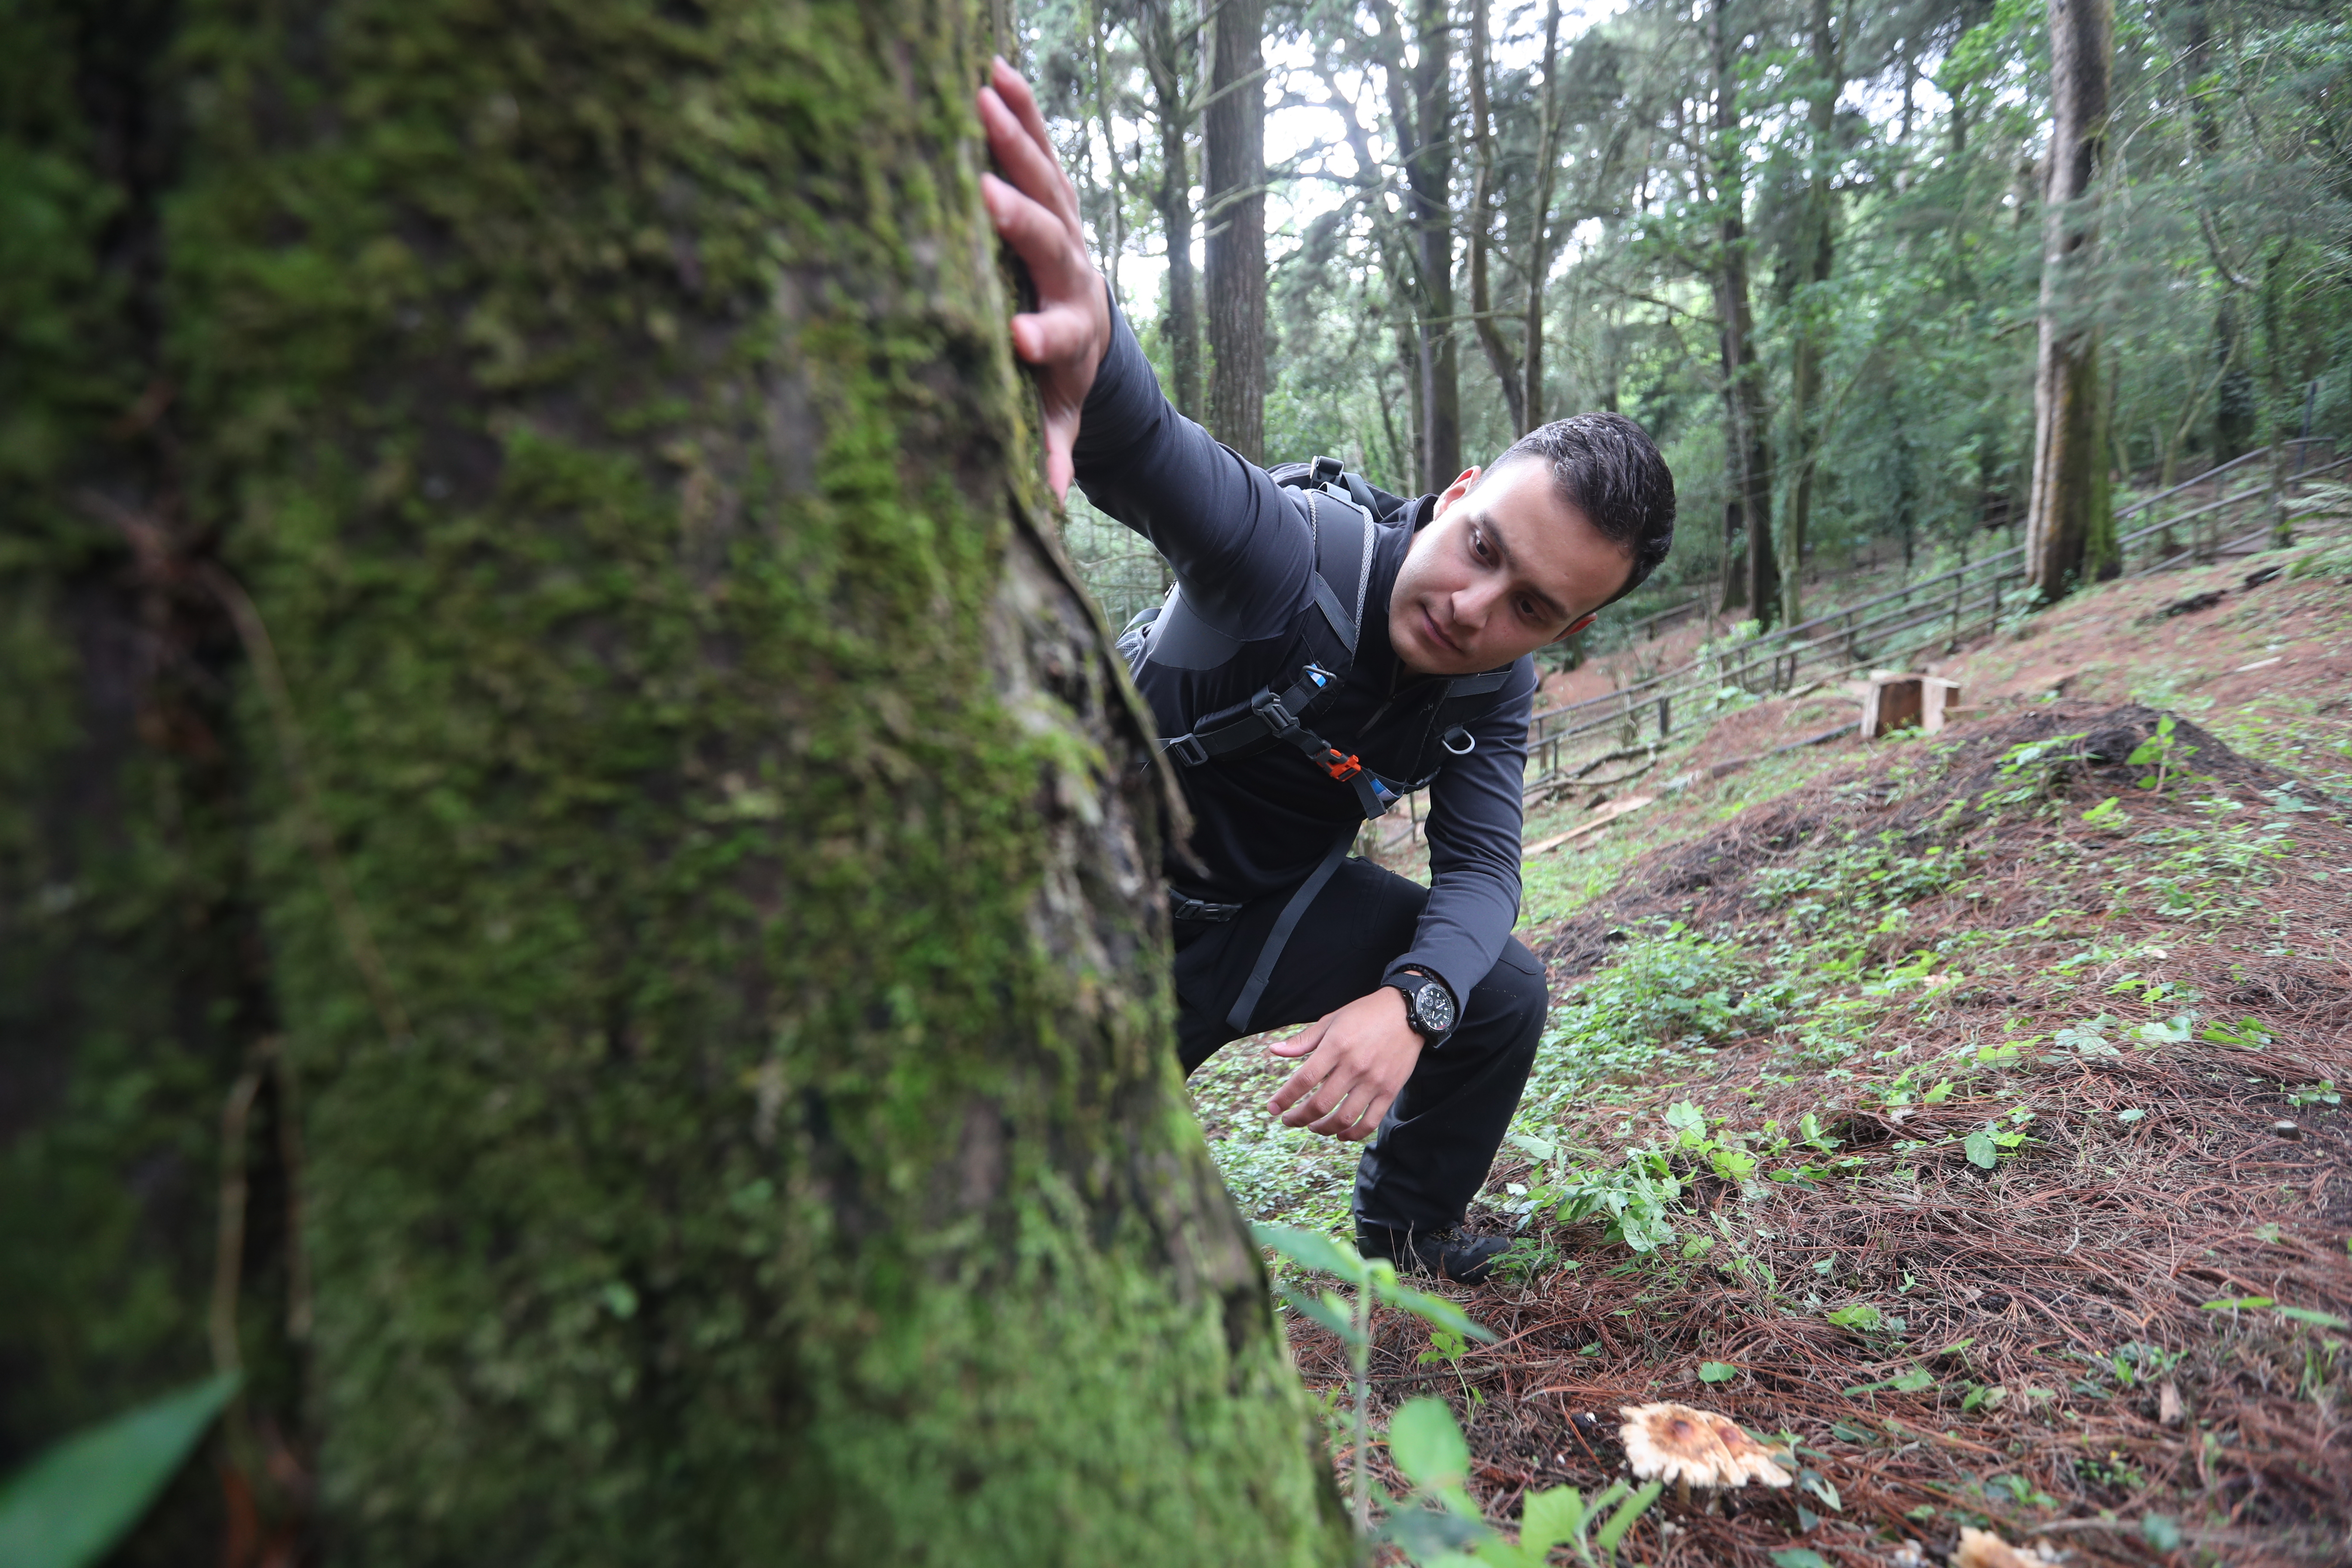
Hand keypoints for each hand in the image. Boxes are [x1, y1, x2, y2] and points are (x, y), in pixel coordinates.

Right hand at [976, 57, 1110, 501]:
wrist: (1093, 326)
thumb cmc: (1063, 373)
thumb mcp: (1056, 414)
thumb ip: (1051, 448)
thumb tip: (1045, 500)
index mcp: (1073, 333)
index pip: (1058, 336)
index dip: (1042, 338)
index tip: (1017, 339)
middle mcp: (1075, 274)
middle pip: (1052, 243)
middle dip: (1021, 217)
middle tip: (986, 188)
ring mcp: (1069, 228)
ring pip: (1048, 181)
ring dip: (1018, 140)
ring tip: (982, 96)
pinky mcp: (1058, 194)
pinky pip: (1042, 147)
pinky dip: (1024, 111)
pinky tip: (993, 71)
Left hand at [1266, 988, 1423, 1141]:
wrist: (1408, 1012)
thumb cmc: (1366, 1014)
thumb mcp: (1331, 1020)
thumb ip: (1303, 1040)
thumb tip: (1275, 1050)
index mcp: (1336, 1046)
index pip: (1304, 1080)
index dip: (1285, 1098)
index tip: (1273, 1108)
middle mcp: (1354, 1066)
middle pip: (1321, 1104)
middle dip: (1299, 1118)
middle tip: (1290, 1120)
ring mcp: (1374, 1081)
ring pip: (1344, 1118)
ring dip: (1324, 1129)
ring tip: (1314, 1126)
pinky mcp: (1390, 1091)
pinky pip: (1370, 1122)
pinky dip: (1353, 1134)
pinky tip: (1341, 1134)